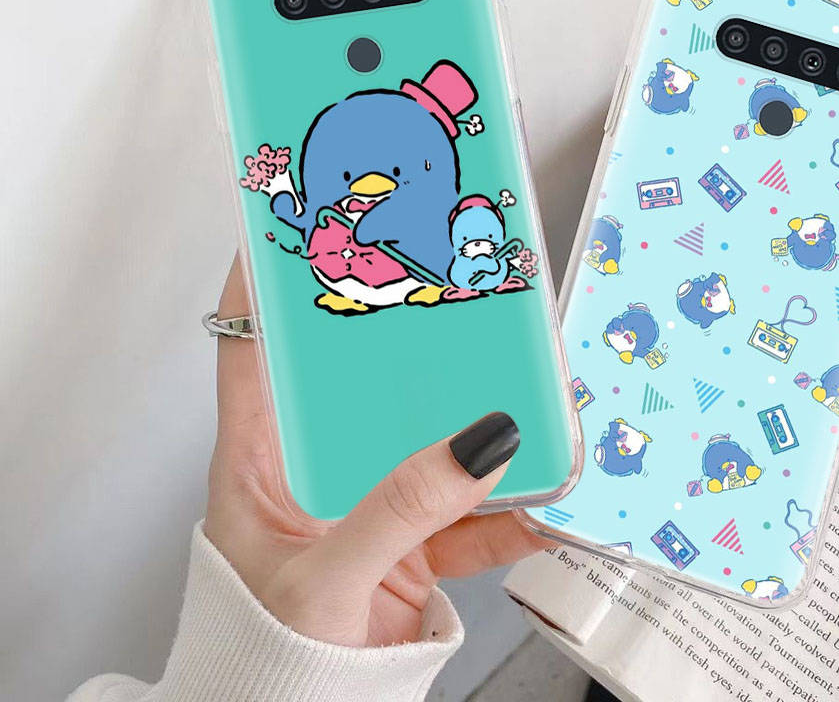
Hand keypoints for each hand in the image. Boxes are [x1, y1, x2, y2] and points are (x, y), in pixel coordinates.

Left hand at [204, 256, 550, 646]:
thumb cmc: (262, 662)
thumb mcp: (323, 578)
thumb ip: (399, 510)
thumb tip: (474, 444)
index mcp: (260, 463)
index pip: (253, 353)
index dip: (266, 289)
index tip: (291, 226)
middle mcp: (315, 471)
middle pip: (360, 383)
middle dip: (403, 342)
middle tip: (442, 291)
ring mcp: (369, 505)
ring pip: (425, 440)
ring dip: (471, 423)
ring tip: (516, 388)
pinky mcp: (412, 546)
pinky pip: (468, 513)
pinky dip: (507, 510)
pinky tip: (540, 498)